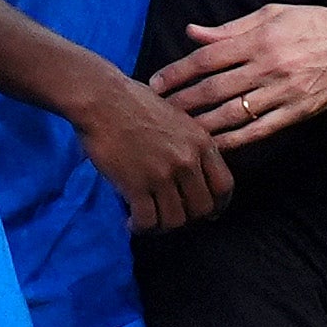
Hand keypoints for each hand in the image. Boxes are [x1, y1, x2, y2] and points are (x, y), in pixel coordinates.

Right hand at [71, 67, 233, 230]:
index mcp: (201, 143)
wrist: (102, 99)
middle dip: (187, 218)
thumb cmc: (134, 102)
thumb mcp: (177, 118)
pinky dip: (140, 227)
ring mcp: (163, 174)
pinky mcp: (136, 185)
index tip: (207, 213)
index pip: (224, 187)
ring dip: (161, 226)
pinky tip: (131, 222)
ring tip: (148, 220)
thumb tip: (194, 174)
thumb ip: (190, 145)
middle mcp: (187, 161)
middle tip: (169, 216)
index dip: (218, 206)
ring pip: (175, 220)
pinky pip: (147, 221)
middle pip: (201, 209)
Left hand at [151, 2, 326, 145]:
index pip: (207, 58)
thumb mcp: (271, 15)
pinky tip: (214, 145)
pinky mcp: (298, 111)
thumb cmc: (312, 23)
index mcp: (259, 39)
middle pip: (214, 89)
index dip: (177, 72)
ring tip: (179, 131)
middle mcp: (269, 66)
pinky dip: (234, 140)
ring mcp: (284, 91)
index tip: (155, 83)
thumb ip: (229, 28)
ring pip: (233, 114)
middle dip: (182, 102)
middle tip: (158, 112)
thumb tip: (191, 33)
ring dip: (202, 125)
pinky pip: (259, 130)